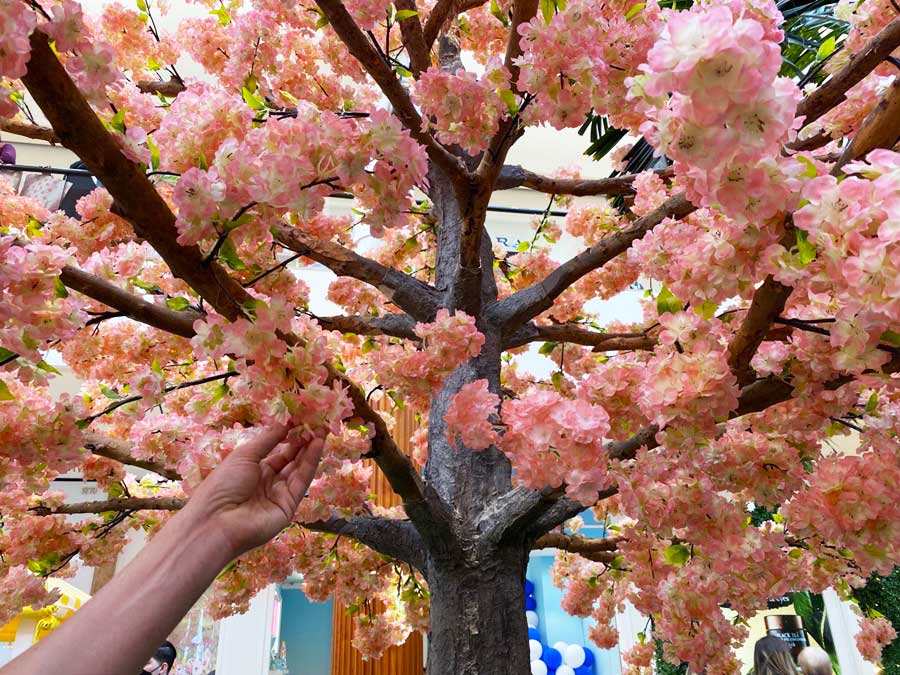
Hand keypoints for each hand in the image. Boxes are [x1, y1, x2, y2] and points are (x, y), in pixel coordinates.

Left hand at [186, 425, 323, 556]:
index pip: (277, 451)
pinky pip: (301, 481)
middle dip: (303, 441)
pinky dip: (310, 462)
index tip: (302, 419)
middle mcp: (267, 482)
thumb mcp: (245, 455)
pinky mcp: (289, 506)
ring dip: (310, 449)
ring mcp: (279, 494)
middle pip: (290, 460)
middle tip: (317, 422)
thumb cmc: (223, 484)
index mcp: (252, 469)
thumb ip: (268, 439)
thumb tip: (286, 423)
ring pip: (298, 469)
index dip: (289, 436)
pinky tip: (317, 444)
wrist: (217, 521)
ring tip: (321, 429)